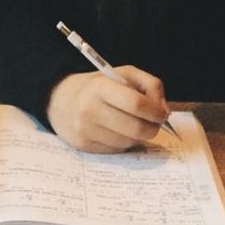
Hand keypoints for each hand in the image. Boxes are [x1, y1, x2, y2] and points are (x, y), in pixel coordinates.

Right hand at [46, 65, 170, 153]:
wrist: (61, 101)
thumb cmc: (99, 87)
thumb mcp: (124, 74)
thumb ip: (150, 85)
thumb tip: (163, 111)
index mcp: (100, 87)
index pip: (137, 104)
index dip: (156, 112)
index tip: (162, 114)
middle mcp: (90, 110)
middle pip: (136, 128)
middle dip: (152, 128)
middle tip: (154, 123)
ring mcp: (86, 131)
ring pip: (129, 142)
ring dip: (138, 136)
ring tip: (132, 123)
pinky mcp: (85, 146)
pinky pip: (118, 150)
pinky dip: (124, 142)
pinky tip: (117, 131)